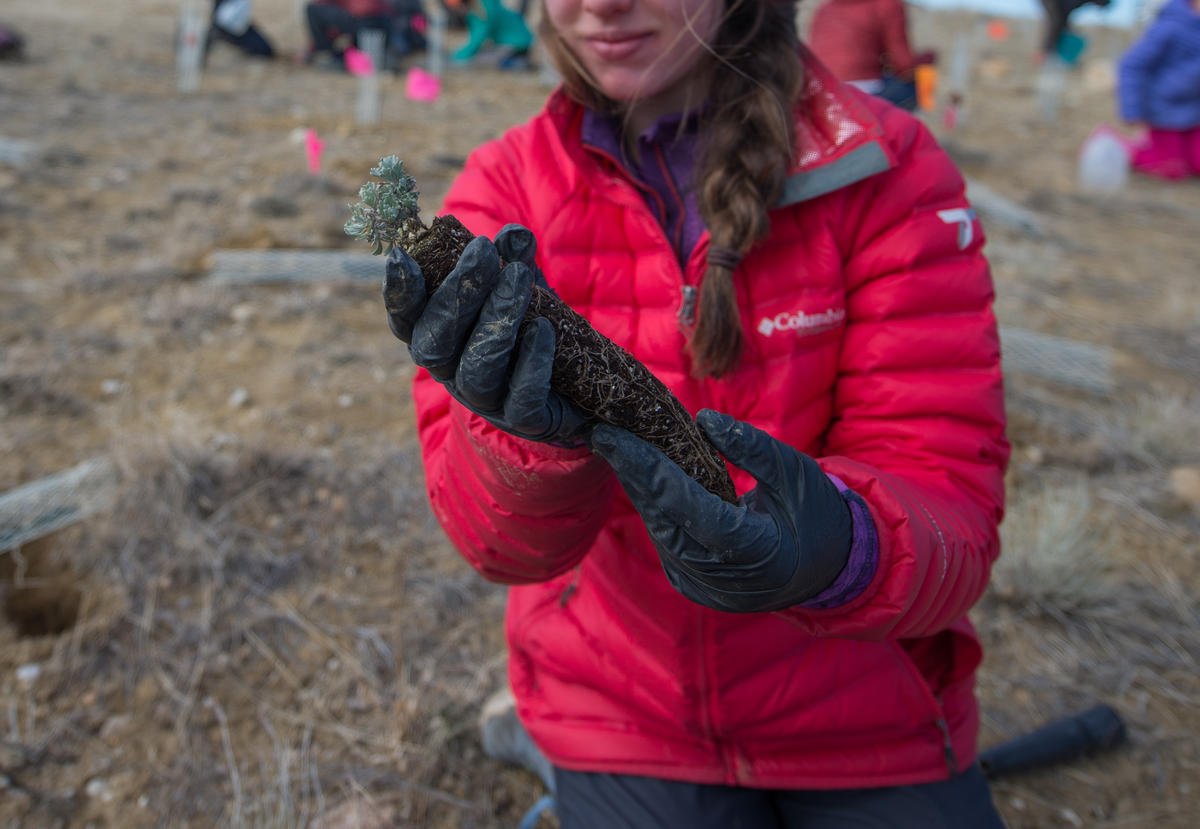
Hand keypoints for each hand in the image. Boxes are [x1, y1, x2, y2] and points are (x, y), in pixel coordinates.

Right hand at [384, 224, 588, 444]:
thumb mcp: (519, 290)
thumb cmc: (530, 329)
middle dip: (457, 293)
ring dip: (496, 320)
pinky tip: (544, 330)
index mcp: (437, 339)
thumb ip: (512, 261)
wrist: (576, 388)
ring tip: (519, 278)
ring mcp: (485, 400)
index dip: (399, 293)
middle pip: (436, 343)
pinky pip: (521, 397)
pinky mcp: (523, 419)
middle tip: (482, 252)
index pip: (406, 321)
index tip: (400, 255)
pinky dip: (531, 363)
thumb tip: (514, 236)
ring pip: (477, 368)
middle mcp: (452, 373)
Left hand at [590, 410, 851, 612]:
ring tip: (615, 446)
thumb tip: (703, 418)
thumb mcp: (797, 474)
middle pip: (662, 517)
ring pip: (657, 528)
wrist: (827, 571)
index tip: (614, 437)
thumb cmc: (817, 516)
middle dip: (631, 472)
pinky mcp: (690, 583)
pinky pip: (664, 537)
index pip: (686, 505)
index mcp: (752, 552)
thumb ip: (753, 448)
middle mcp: (718, 577)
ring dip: (637, 487)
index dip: (647, 469)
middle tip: (604, 433)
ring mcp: (701, 585)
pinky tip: (637, 472)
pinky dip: (653, 504)